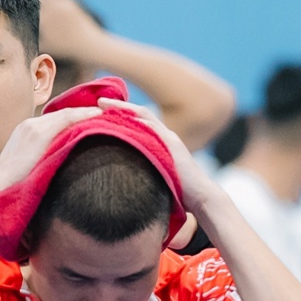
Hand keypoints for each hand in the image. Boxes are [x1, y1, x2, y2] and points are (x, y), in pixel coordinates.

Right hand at [0, 107, 101, 200]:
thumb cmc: (12, 189)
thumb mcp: (29, 169)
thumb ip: (43, 161)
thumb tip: (59, 169)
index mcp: (25, 132)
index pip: (56, 120)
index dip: (76, 118)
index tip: (93, 121)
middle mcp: (29, 125)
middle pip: (63, 114)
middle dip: (84, 113)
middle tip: (106, 114)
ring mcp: (32, 127)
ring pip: (66, 114)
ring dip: (87, 113)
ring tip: (108, 114)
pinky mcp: (38, 134)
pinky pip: (67, 119)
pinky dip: (84, 116)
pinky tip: (99, 116)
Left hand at [100, 100, 219, 213]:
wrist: (201, 198)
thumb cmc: (180, 193)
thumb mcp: (156, 177)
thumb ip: (142, 171)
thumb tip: (120, 178)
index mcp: (161, 142)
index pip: (139, 122)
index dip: (121, 114)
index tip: (101, 111)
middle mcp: (166, 136)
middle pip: (140, 114)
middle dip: (119, 106)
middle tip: (99, 101)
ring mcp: (170, 139)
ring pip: (144, 117)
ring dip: (124, 109)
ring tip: (104, 105)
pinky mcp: (172, 146)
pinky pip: (152, 128)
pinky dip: (136, 121)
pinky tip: (121, 117)